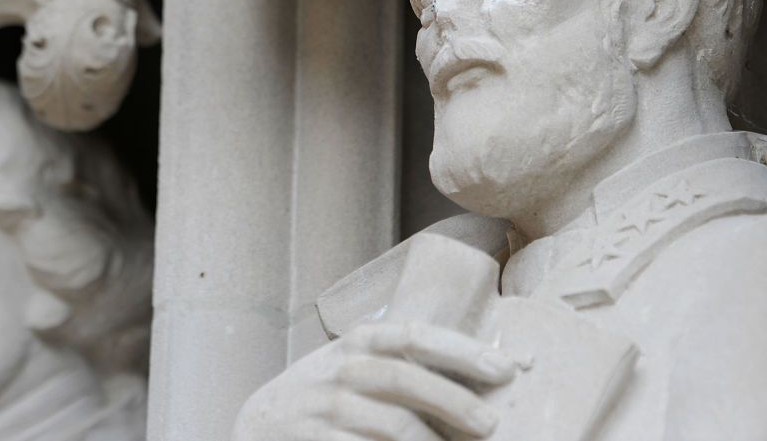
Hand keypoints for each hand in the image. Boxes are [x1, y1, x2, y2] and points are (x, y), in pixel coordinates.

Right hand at [233, 321, 517, 440]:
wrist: (259, 424)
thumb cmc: (330, 394)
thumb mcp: (363, 365)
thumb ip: (415, 362)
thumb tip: (503, 360)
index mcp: (362, 339)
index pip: (417, 335)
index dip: (462, 349)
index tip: (507, 367)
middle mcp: (341, 366)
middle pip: (405, 377)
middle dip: (453, 400)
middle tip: (491, 424)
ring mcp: (321, 405)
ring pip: (387, 423)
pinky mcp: (308, 439)